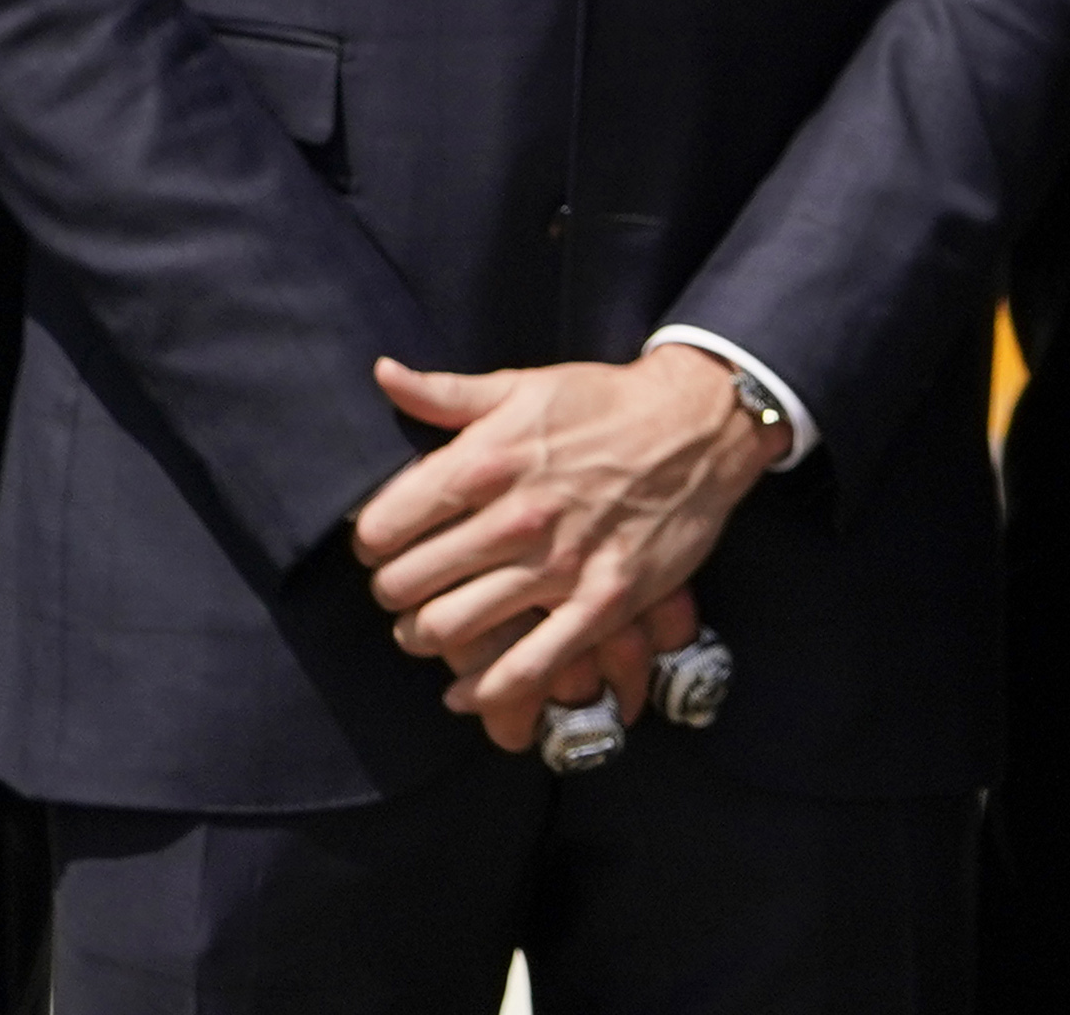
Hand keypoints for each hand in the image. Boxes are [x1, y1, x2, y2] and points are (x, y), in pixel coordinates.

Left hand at [355, 349, 783, 742]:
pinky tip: (464, 694)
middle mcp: (516, 516)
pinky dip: (485, 692)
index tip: (380, 547)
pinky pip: (528, 667)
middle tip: (400, 594)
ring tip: (427, 629)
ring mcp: (560, 565)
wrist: (699, 425)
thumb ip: (446, 393)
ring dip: (425, 638)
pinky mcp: (602, 603)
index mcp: (487, 460)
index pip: (384, 525)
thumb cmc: (604, 403)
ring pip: (452, 629)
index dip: (370, 543)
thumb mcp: (522, 385)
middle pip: (407, 585)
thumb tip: (384, 375)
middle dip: (391, 596)